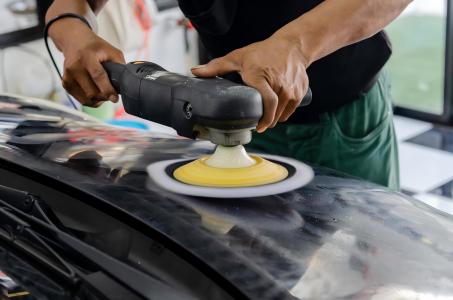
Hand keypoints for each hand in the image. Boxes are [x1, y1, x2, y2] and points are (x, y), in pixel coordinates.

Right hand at [50, 19, 124, 106]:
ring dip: (98, 100)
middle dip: (105, 96)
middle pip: (92, 92)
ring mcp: (68, 76)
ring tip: (104, 93)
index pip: (98, 76)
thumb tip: (126, 83)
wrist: (75, 41)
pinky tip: (96, 93)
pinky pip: (81, 99)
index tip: (115, 98)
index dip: (107, 90)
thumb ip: (120, 66)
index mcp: (87, 56)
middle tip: (112, 94)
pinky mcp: (65, 83)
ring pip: (86, 99)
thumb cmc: (95, 47)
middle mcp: (75, 66)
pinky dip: (91, 100)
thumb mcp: (111, 51)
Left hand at [191, 35, 308, 132]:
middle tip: (254, 122)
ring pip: (281, 115)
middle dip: (264, 121)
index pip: (267, 103)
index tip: (257, 128)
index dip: (263, 119)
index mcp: (262, 77)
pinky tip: (275, 110)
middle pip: (273, 114)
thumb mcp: (238, 57)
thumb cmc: (263, 52)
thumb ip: (216, 66)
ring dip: (272, 119)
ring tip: (263, 115)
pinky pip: (289, 112)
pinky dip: (282, 114)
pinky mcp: (300, 94)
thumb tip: (195, 71)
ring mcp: (292, 90)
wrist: (292, 46)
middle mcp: (279, 85)